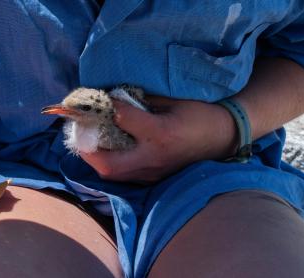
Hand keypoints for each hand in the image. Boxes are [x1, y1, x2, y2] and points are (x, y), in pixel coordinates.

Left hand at [80, 97, 237, 182]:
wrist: (224, 136)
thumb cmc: (200, 113)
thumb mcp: (174, 99)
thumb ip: (143, 100)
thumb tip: (115, 98)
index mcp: (160, 133)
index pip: (122, 120)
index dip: (107, 106)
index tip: (99, 98)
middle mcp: (153, 157)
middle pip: (108, 164)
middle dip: (87, 150)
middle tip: (79, 132)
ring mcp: (153, 172)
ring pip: (113, 175)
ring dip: (95, 159)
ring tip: (88, 141)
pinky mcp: (154, 178)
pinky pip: (124, 176)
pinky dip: (110, 164)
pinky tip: (106, 150)